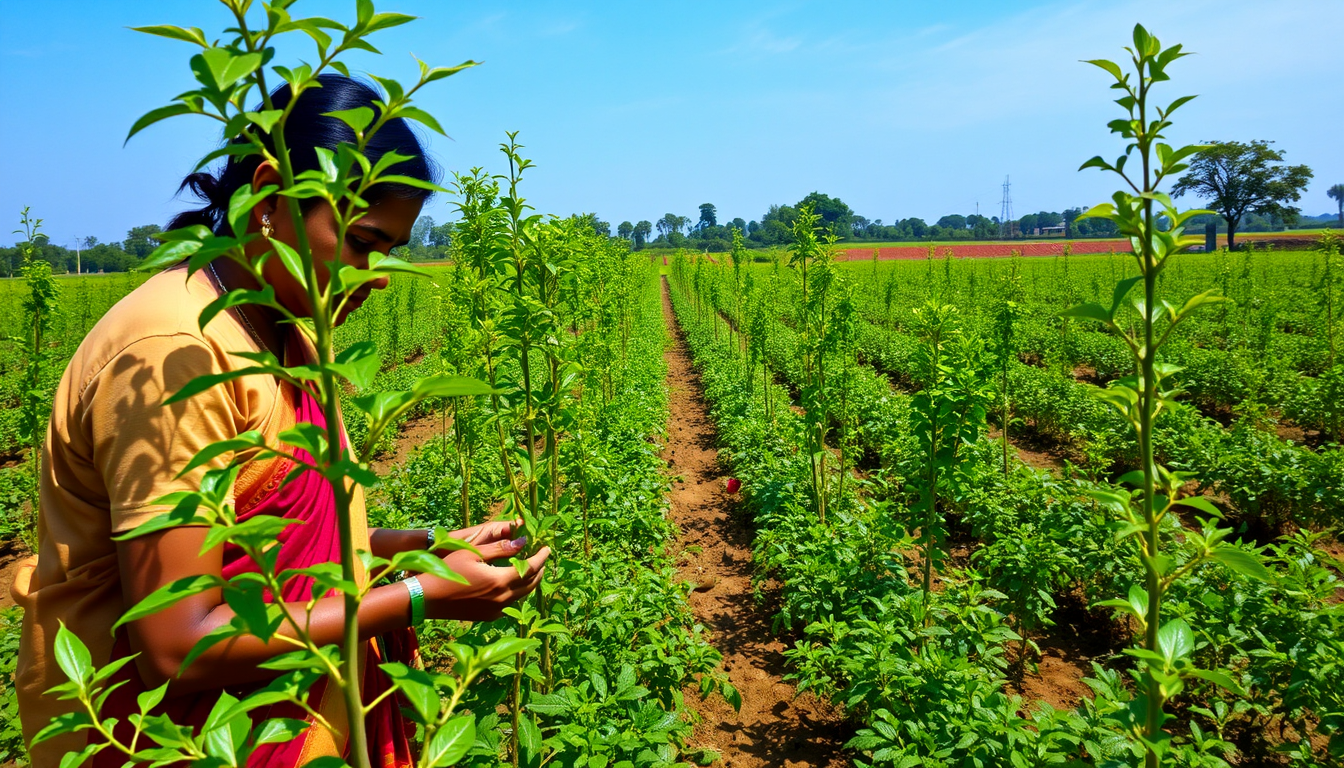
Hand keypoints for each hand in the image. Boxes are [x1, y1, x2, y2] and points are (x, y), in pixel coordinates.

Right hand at [420, 519, 549, 621]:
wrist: (427, 598)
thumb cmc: (447, 571)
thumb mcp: (474, 554)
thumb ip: (500, 548)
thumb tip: (523, 542)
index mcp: (500, 581)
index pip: (530, 568)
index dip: (541, 558)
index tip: (547, 548)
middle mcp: (502, 598)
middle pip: (530, 584)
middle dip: (539, 570)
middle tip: (542, 558)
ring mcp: (495, 610)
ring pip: (521, 595)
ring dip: (528, 582)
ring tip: (530, 569)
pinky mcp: (488, 616)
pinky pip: (509, 603)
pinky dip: (516, 592)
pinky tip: (512, 584)